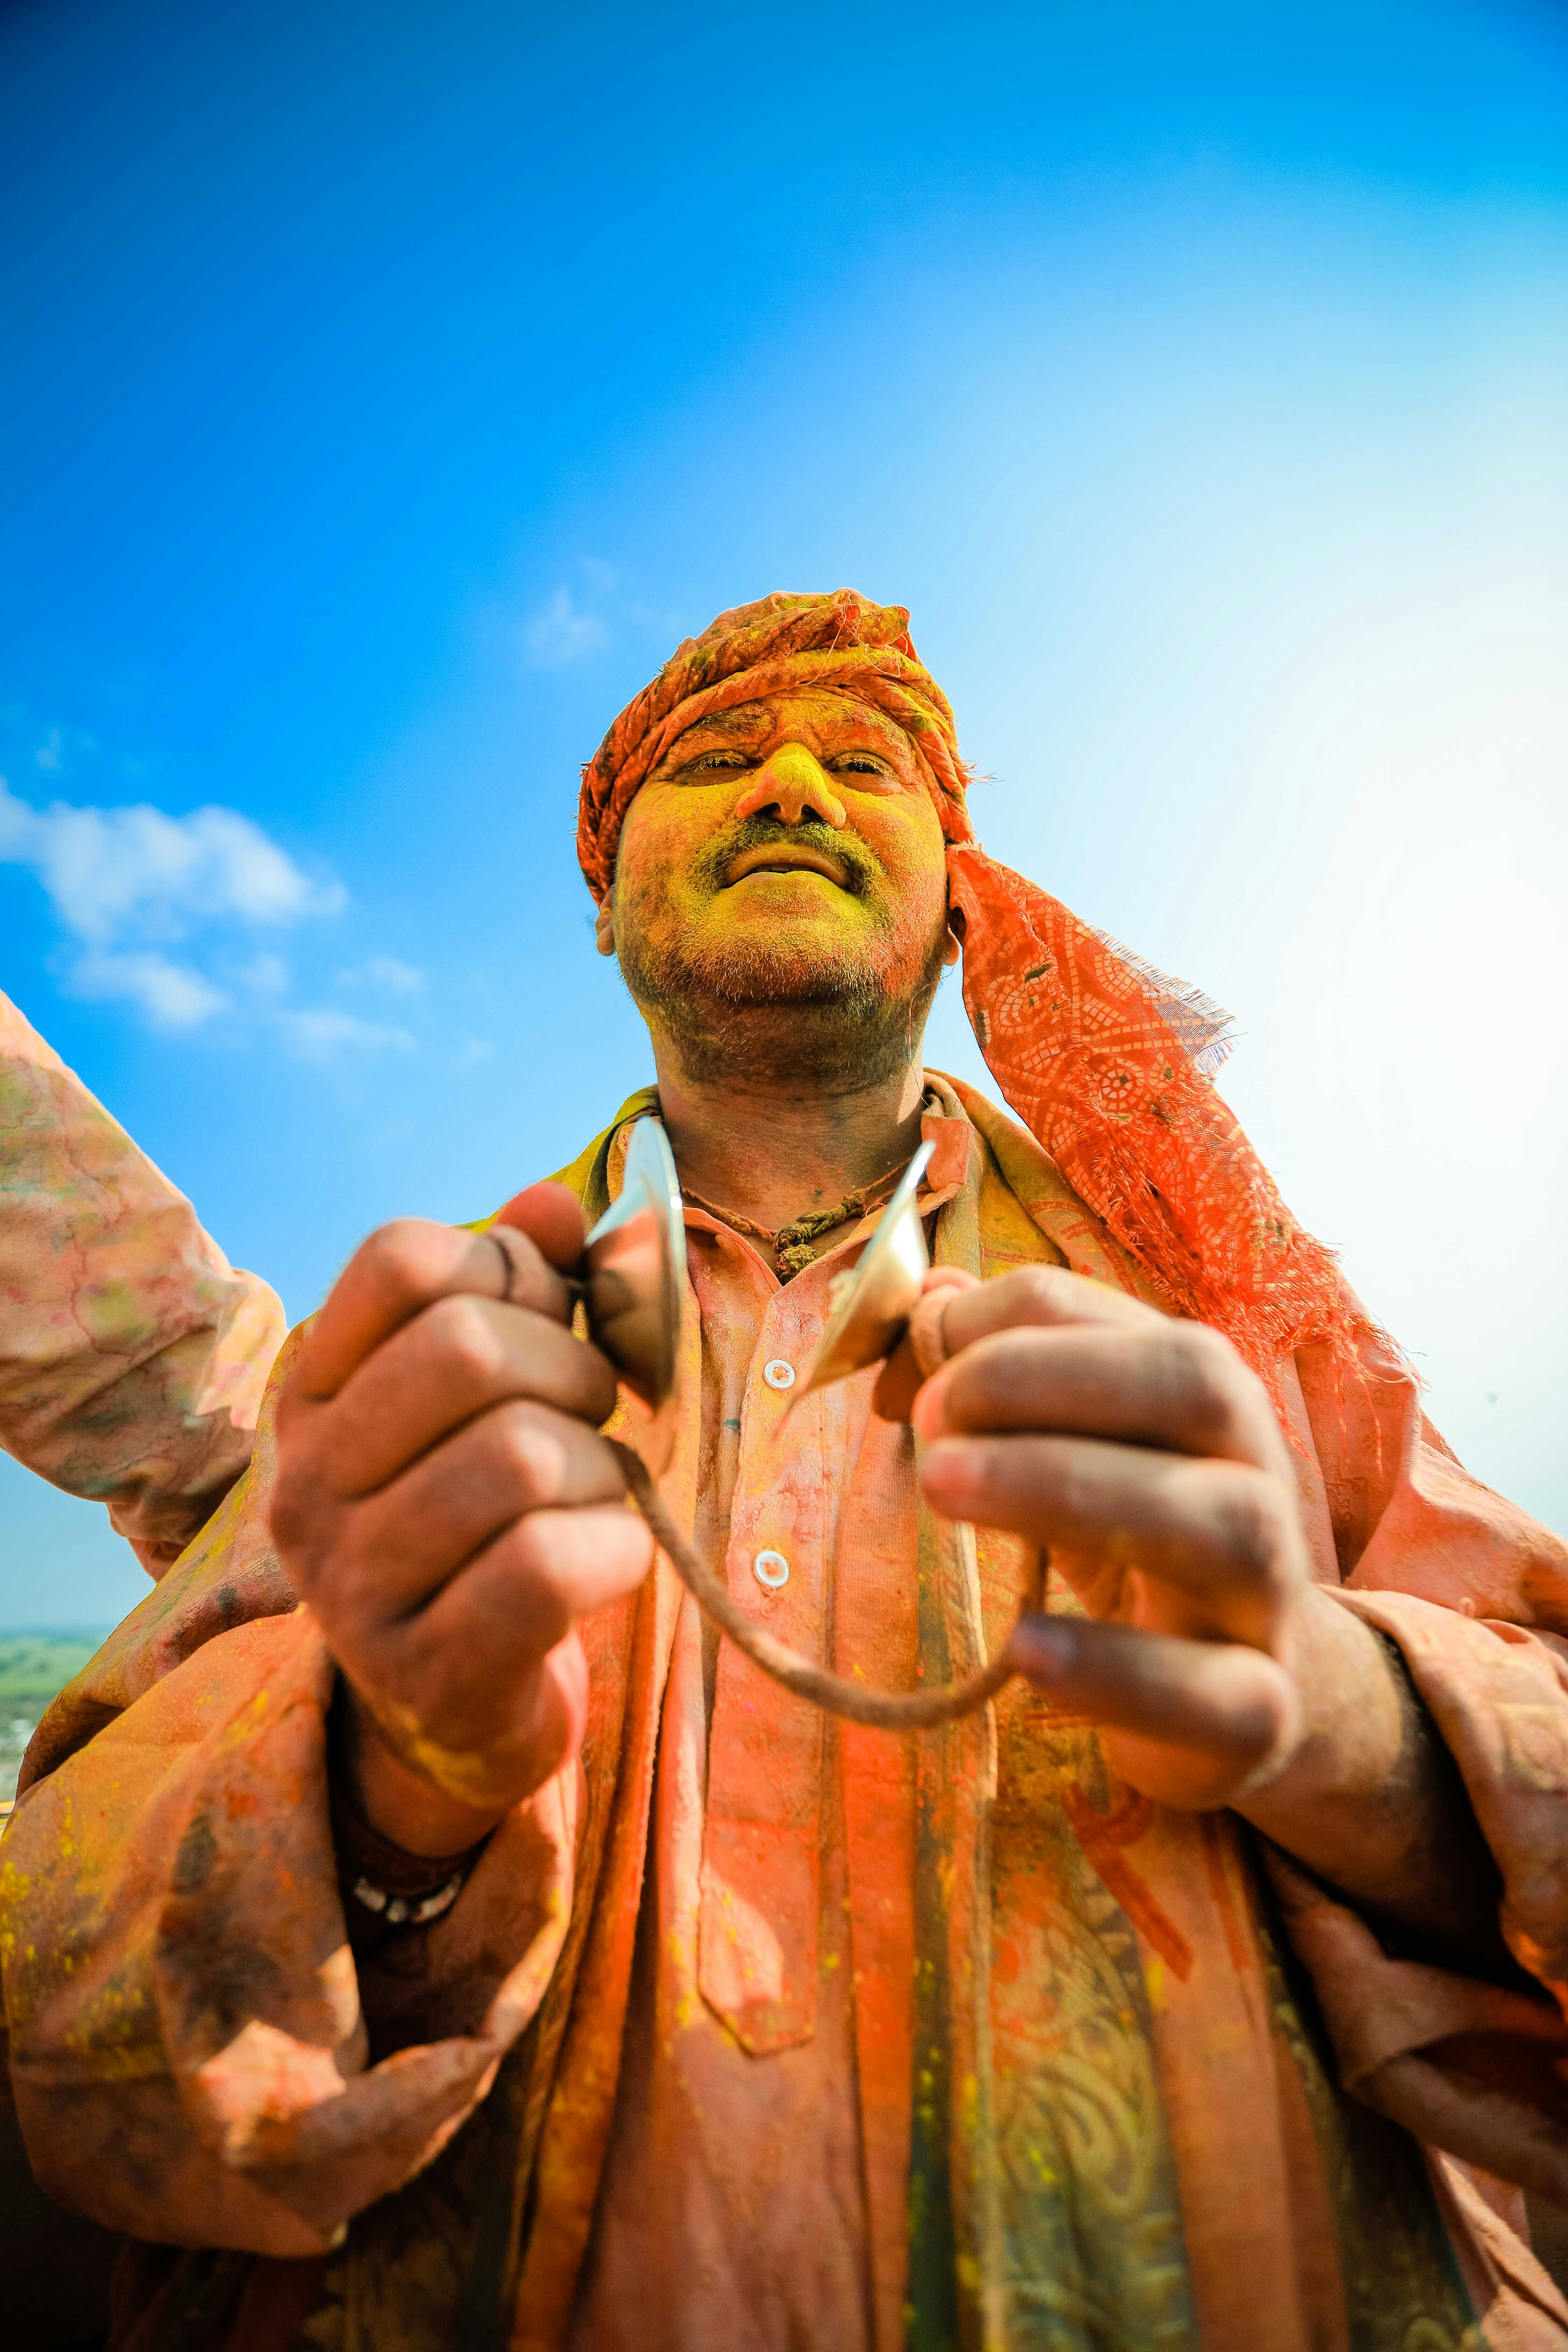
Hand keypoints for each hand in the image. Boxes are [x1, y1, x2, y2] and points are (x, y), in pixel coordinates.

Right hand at [270, 1184, 652, 1853]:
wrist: (457, 1711)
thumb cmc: (490, 1521)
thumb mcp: (499, 1393)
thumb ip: (522, 1287)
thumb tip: (552, 1202)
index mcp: (315, 1396)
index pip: (403, 1259)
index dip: (508, 1269)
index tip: (540, 1323)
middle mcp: (308, 1485)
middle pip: (469, 1348)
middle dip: (570, 1371)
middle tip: (589, 1420)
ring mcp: (354, 1587)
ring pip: (523, 1458)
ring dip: (600, 1471)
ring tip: (591, 1498)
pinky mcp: (427, 1672)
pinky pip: (551, 1564)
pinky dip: (615, 1551)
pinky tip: (603, 1561)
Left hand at [898, 1266, 1312, 1809]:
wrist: (1265, 1688)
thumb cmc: (1140, 1540)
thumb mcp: (1081, 1451)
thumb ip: (1005, 1370)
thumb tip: (930, 1304)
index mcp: (1210, 1401)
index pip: (1134, 1327)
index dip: (1014, 1328)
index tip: (919, 1364)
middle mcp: (1255, 1477)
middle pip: (1198, 1389)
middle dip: (1049, 1380)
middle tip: (930, 1419)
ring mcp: (1268, 1597)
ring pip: (1224, 1523)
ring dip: (1070, 1488)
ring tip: (939, 1487)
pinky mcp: (1255, 1711)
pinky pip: (1217, 1690)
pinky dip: (1120, 1668)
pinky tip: (1026, 1649)